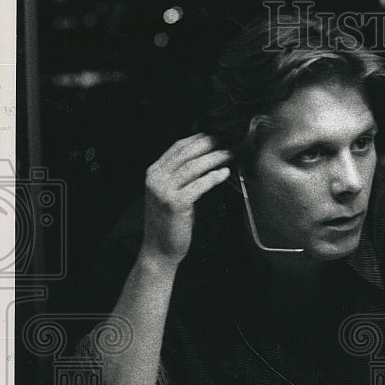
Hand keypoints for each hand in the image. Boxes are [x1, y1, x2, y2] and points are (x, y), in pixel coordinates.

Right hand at [141, 133, 231, 266]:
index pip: (178, 147)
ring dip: (215, 158)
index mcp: (154, 172)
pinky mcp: (175, 204)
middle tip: (228, 140)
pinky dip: (213, 177)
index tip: (216, 134)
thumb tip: (206, 158)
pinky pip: (198, 185)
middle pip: (187, 153)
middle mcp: (156, 178)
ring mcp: (164, 191)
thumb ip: (180, 176)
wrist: (159, 249)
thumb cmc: (169, 222)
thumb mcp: (170, 193)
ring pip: (193, 166)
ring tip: (230, 153)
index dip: (198, 138)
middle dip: (209, 144)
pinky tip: (224, 173)